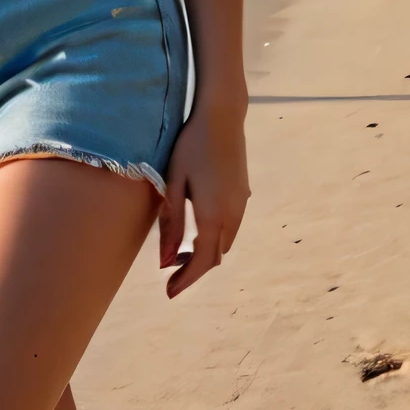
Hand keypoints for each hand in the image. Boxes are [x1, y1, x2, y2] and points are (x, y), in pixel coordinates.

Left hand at [158, 96, 249, 298]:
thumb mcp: (174, 183)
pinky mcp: (243, 193)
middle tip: (169, 267)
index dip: (186, 280)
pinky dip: (214, 235)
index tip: (169, 292)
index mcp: (213, 215)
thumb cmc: (190, 146)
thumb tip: (165, 260)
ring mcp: (241, 204)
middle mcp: (233, 215)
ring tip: (180, 247)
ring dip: (205, 251)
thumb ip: (172, 223)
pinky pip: (231, 226)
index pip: (202, 262)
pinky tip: (198, 223)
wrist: (222, 116)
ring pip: (225, 241)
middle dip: (194, 267)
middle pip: (216, 256)